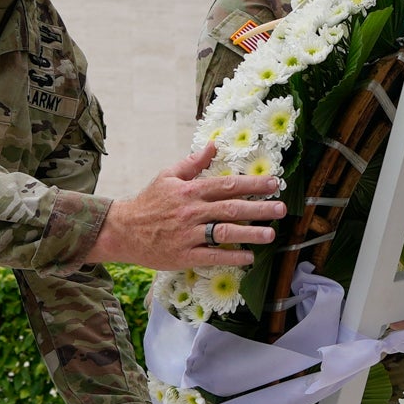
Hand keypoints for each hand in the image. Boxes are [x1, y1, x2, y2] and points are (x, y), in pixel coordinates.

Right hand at [95, 146, 286, 271]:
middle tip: (281, 208)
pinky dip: (231, 257)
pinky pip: (212, 256)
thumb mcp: (168, 176)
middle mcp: (191, 212)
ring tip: (271, 234)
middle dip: (259, 208)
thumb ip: (193, 163)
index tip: (274, 183)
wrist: (122, 231)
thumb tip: (214, 145)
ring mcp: (188, 235)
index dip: (252, 184)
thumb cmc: (148, 202)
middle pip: (230, 208)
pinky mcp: (184, 255)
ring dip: (250, 233)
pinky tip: (249, 257)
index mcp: (189, 191)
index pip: (226, 185)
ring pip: (224, 232)